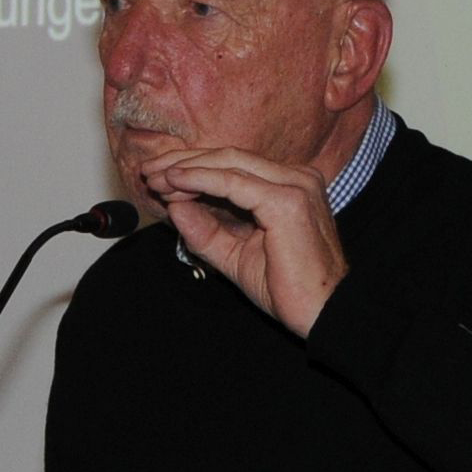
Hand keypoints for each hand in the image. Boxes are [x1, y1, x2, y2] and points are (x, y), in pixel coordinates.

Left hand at [139, 148, 347, 336]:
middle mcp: (296, 179)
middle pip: (229, 157)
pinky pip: (233, 182)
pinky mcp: (287, 201)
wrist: (323, 314)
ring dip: (186, 169)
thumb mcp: (234, 255)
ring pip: (229, 163)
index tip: (159, 178)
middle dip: (183, 161)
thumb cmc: (288, 288)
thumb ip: (205, 231)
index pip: (234, 166)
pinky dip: (200, 179)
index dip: (192, 168)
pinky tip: (175, 183)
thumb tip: (175, 206)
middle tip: (148, 170)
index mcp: (289, 186)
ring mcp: (295, 186)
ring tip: (155, 178)